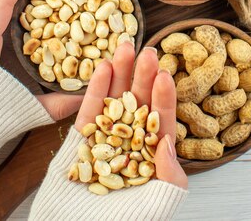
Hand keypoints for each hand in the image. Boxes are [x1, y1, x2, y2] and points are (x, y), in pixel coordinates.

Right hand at [75, 42, 187, 188]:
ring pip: (115, 100)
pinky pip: (90, 112)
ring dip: (120, 73)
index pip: (161, 121)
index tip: (166, 74)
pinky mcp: (80, 141)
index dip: (164, 98)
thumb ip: (170, 175)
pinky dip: (96, 89)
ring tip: (125, 46)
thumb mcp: (159, 203)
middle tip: (148, 50)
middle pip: (139, 103)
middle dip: (143, 76)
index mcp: (151, 157)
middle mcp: (130, 144)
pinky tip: (103, 66)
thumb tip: (168, 141)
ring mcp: (105, 139)